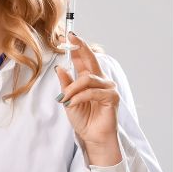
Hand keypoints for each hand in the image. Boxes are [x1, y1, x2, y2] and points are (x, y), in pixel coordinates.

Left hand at [56, 32, 120, 162]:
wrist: (92, 136)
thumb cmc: (82, 118)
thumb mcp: (68, 99)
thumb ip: (66, 84)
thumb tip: (60, 68)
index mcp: (89, 79)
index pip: (84, 59)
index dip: (77, 47)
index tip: (68, 35)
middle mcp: (101, 80)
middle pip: (91, 59)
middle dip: (80, 48)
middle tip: (70, 38)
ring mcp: (108, 88)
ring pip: (87, 78)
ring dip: (72, 88)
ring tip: (65, 99)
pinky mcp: (112, 98)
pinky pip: (92, 92)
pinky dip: (79, 96)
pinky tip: (71, 103)